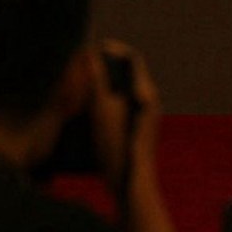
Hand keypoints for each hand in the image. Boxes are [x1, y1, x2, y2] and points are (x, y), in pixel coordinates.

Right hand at [91, 40, 161, 192]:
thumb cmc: (117, 146)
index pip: (133, 59)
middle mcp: (148, 102)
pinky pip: (120, 106)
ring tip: (83, 85)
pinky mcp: (134, 129)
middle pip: (127, 73)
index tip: (94, 48)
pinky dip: (104, 101)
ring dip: (103, 84)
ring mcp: (142, 117)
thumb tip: (90, 54)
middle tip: (85, 64)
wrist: (130, 184)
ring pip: (122, 91)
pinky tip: (87, 110)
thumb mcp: (101, 111)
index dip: (113, 49)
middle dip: (106, 66)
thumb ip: (96, 81)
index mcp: (146, 93)